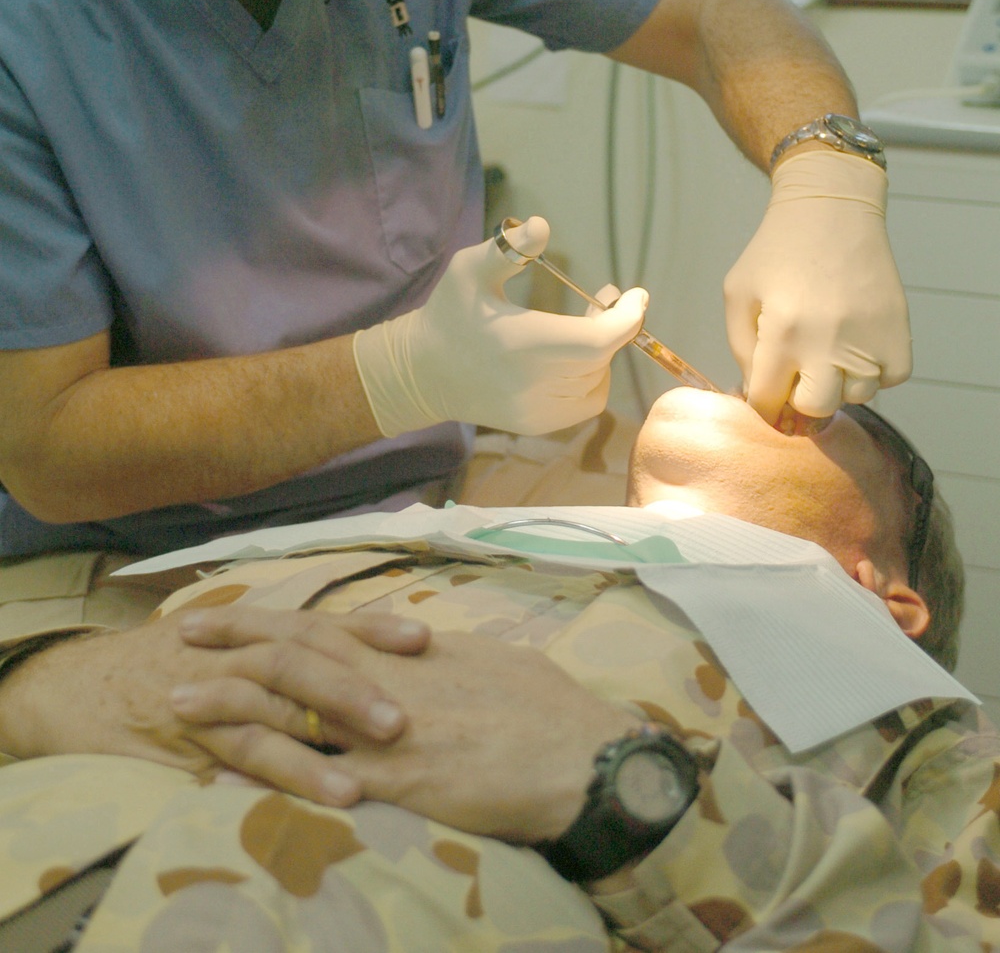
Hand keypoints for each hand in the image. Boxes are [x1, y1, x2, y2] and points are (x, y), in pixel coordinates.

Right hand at [0, 607, 427, 805]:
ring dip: (319, 742)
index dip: (371, 628)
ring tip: (371, 770)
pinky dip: (276, 776)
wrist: (80, 686)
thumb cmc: (167, 664)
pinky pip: (234, 760)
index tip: (425, 639)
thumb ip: (282, 646)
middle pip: (298, 660)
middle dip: (352, 684)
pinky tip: (314, 797)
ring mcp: (206, 697)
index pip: (319, 622)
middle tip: (404, 714)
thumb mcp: (225, 640)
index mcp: (250, 629)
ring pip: (267, 712)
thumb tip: (356, 651)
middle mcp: (232, 654)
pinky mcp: (186, 743)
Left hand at [174, 605, 634, 841]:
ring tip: (176, 696)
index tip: (233, 612)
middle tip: (183, 635)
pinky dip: (265, 767)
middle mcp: (388, 680)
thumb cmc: (551, 712)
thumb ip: (444, 660)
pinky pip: (313, 772)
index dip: (274, 619)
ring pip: (291, 706)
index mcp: (412, 652)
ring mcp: (386, 730)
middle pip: (296, 653)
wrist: (584, 758)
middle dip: (235, 641)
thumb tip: (420, 652)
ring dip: (229, 699)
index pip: (328, 626)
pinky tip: (225, 768)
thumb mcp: (492, 665)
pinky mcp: (394, 781)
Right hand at [353, 215, 647, 435]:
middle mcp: (534, 383)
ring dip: (601, 354)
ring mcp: (537, 411)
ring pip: (599, 382)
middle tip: (603, 301)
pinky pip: (586, 401)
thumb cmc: (450, 313)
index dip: (627, 319)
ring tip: (584, 328)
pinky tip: (571, 358)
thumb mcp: (469, 270)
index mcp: (522, 342)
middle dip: (613, 328)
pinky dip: (591, 379)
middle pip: (601, 358)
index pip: (598, 340)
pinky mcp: (538, 426)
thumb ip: (508, 248)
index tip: (635, 295)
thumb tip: (542, 225)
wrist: (423, 372)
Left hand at [724, 149, 911, 423]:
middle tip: (798, 372)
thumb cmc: (777, 251)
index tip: (766, 394)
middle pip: (816, 409)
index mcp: (783, 332)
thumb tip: (759, 394)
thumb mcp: (739, 293)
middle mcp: (829, 342)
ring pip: (856, 397)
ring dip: (839, 383)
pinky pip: (889, 379)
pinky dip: (874, 371)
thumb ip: (742, 349)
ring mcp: (869, 339)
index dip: (763, 403)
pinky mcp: (898, 331)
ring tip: (828, 348)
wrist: (831, 209)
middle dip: (801, 398)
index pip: (769, 402)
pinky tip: (856, 344)